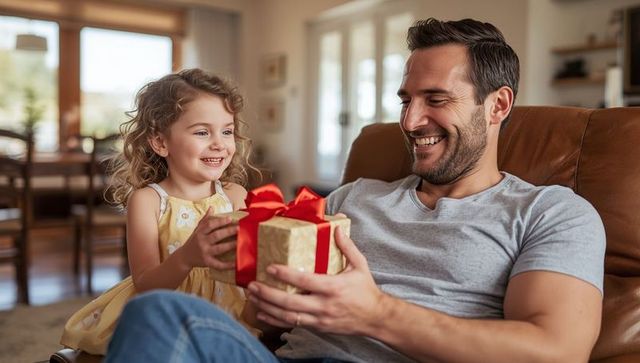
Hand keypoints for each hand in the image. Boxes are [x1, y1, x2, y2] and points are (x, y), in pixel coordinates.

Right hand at [178, 208, 237, 269]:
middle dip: (228, 232)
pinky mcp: (207, 263)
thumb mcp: (197, 230)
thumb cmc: (193, 242)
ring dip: (230, 245)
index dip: (220, 221)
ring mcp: (205, 253)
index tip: (230, 219)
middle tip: (239, 228)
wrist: (184, 257)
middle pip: (216, 236)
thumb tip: (212, 207)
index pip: (210, 225)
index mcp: (200, 233)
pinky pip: (218, 264)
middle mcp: (202, 242)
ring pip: (219, 248)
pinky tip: (237, 263)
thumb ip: (205, 220)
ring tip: (240, 241)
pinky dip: (228, 265)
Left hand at [247, 226, 385, 335]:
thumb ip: (347, 247)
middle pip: (290, 302)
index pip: (305, 281)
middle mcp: (324, 305)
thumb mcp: (360, 266)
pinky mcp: (317, 327)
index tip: (270, 267)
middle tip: (252, 285)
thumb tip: (336, 228)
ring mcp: (319, 318)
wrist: (375, 318)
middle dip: (268, 294)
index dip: (286, 275)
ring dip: (267, 307)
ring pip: (288, 316)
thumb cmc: (366, 290)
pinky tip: (262, 314)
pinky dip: (275, 320)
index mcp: (333, 287)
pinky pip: (293, 324)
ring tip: (252, 297)